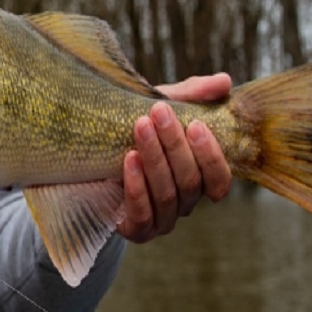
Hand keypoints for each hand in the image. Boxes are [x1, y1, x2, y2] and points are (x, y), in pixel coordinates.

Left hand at [117, 73, 232, 243]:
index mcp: (197, 180)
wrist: (86, 158)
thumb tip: (224, 81)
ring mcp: (161, 221)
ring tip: (140, 127)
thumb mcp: (159, 110)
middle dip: (175, 145)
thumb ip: (192, 96)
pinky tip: (129, 160)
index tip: (195, 123)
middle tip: (159, 112)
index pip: (218, 180)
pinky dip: (137, 186)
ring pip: (167, 195)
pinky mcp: (135, 230)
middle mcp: (184, 204)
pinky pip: (142, 214)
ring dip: (155, 159)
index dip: (211, 155)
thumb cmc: (130, 132)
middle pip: (190, 181)